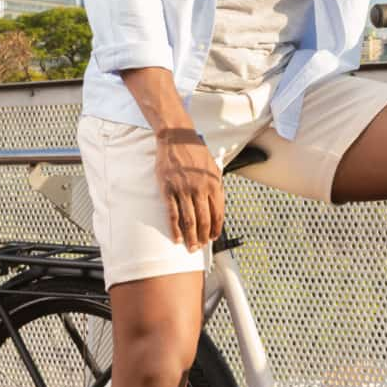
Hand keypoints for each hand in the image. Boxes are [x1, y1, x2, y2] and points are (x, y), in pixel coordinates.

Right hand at [154, 128, 224, 252]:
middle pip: (204, 219)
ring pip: (189, 220)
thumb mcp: (213, 167)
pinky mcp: (168, 189)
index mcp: (213, 184)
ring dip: (191, 237)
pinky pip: (173, 213)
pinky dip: (175, 228)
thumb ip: (216, 185)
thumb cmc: (195, 153)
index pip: (218, 212)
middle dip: (203, 236)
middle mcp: (200, 188)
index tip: (213, 237)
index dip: (216, 228)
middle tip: (201, 247)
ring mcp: (183, 190)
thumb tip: (218, 205)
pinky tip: (177, 238)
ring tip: (191, 247)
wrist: (176, 139)